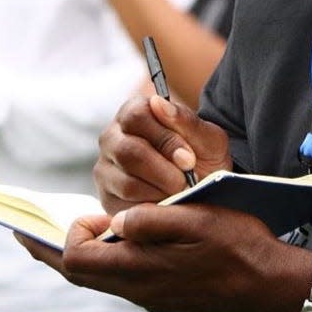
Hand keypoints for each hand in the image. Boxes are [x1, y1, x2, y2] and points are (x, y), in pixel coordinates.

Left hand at [17, 204, 311, 311]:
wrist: (268, 283)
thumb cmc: (239, 246)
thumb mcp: (198, 219)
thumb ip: (154, 219)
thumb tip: (118, 220)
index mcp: (142, 269)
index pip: (78, 261)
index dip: (72, 234)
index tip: (88, 211)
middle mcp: (139, 289)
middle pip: (80, 275)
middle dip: (59, 251)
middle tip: (41, 231)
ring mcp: (151, 295)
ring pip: (100, 279)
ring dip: (86, 254)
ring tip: (85, 227)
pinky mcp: (163, 293)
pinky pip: (120, 279)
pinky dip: (108, 260)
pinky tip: (120, 239)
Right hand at [95, 94, 231, 214]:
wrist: (201, 187)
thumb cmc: (202, 156)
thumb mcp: (206, 137)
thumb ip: (185, 119)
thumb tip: (158, 102)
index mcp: (134, 111)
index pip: (137, 117)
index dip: (165, 139)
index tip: (188, 159)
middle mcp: (112, 137)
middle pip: (128, 151)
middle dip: (163, 171)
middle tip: (187, 182)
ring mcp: (105, 168)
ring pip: (126, 182)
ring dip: (159, 191)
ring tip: (180, 193)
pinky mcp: (106, 197)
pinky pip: (124, 207)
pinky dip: (151, 209)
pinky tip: (167, 204)